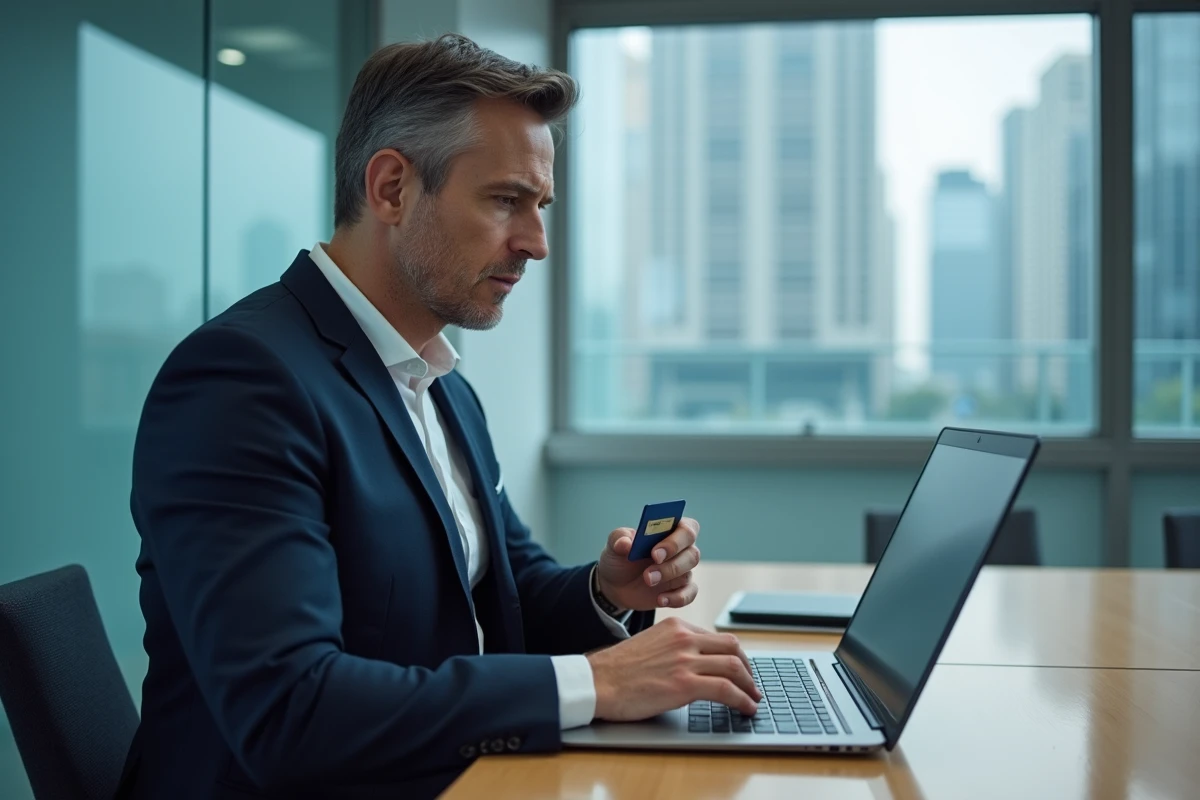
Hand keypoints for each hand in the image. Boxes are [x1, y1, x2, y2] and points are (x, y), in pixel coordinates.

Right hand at [587, 617, 760, 720]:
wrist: (596, 682)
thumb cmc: (616, 670)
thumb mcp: (650, 645)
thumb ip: (673, 649)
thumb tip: (693, 666)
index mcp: (675, 627)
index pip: (716, 638)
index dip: (733, 656)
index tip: (739, 669)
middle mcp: (684, 638)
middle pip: (732, 647)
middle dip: (747, 667)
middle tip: (751, 683)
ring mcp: (685, 660)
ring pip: (734, 667)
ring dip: (749, 685)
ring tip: (753, 698)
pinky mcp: (684, 684)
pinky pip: (726, 690)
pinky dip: (743, 699)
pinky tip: (746, 708)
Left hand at [596, 517, 700, 610]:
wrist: (616, 585)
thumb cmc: (621, 557)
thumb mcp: (614, 544)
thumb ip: (619, 538)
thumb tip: (625, 543)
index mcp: (670, 531)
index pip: (687, 529)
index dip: (676, 540)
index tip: (656, 551)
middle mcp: (681, 550)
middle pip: (692, 553)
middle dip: (671, 561)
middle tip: (652, 566)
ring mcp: (682, 571)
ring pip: (688, 573)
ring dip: (668, 576)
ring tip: (648, 580)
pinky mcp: (680, 590)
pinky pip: (689, 594)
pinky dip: (677, 598)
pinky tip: (660, 599)